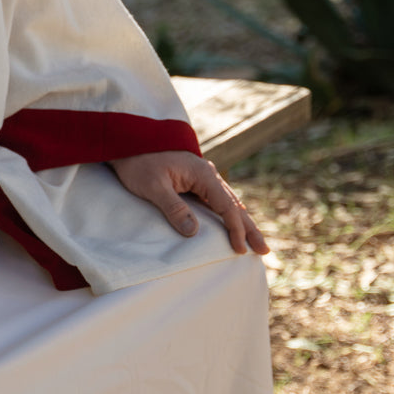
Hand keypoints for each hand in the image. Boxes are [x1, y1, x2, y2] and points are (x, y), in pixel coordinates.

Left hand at [109, 150, 269, 254]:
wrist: (128, 142)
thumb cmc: (139, 163)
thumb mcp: (153, 187)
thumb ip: (174, 208)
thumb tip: (194, 232)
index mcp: (202, 174)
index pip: (226, 207)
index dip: (235, 229)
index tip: (241, 249)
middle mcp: (208, 175)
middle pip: (234, 205)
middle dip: (249, 228)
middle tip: (264, 251)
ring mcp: (203, 177)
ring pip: (228, 203)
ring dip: (241, 223)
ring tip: (255, 242)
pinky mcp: (195, 181)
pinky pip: (216, 200)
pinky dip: (228, 214)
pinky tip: (234, 225)